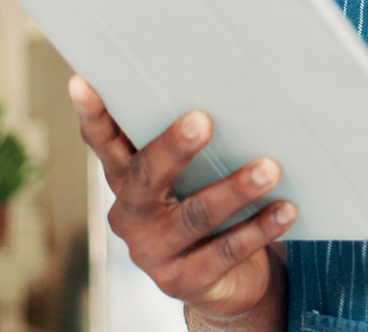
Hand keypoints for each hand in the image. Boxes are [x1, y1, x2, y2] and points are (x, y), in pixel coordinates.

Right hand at [68, 75, 295, 321]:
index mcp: (125, 182)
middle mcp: (131, 216)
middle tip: (203, 120)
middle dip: (175, 147)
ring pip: (195, 215)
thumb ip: (187, 146)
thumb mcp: (187, 179)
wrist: (223, 284)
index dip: (93, 116)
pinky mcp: (186, 281)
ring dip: (235, 190)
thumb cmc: (202, 207)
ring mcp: (155, 253)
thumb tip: (224, 88)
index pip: (103, 144)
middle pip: (148, 176)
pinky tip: (285, 210)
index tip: (82, 83)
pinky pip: (226, 251)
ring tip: (268, 168)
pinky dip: (259, 229)